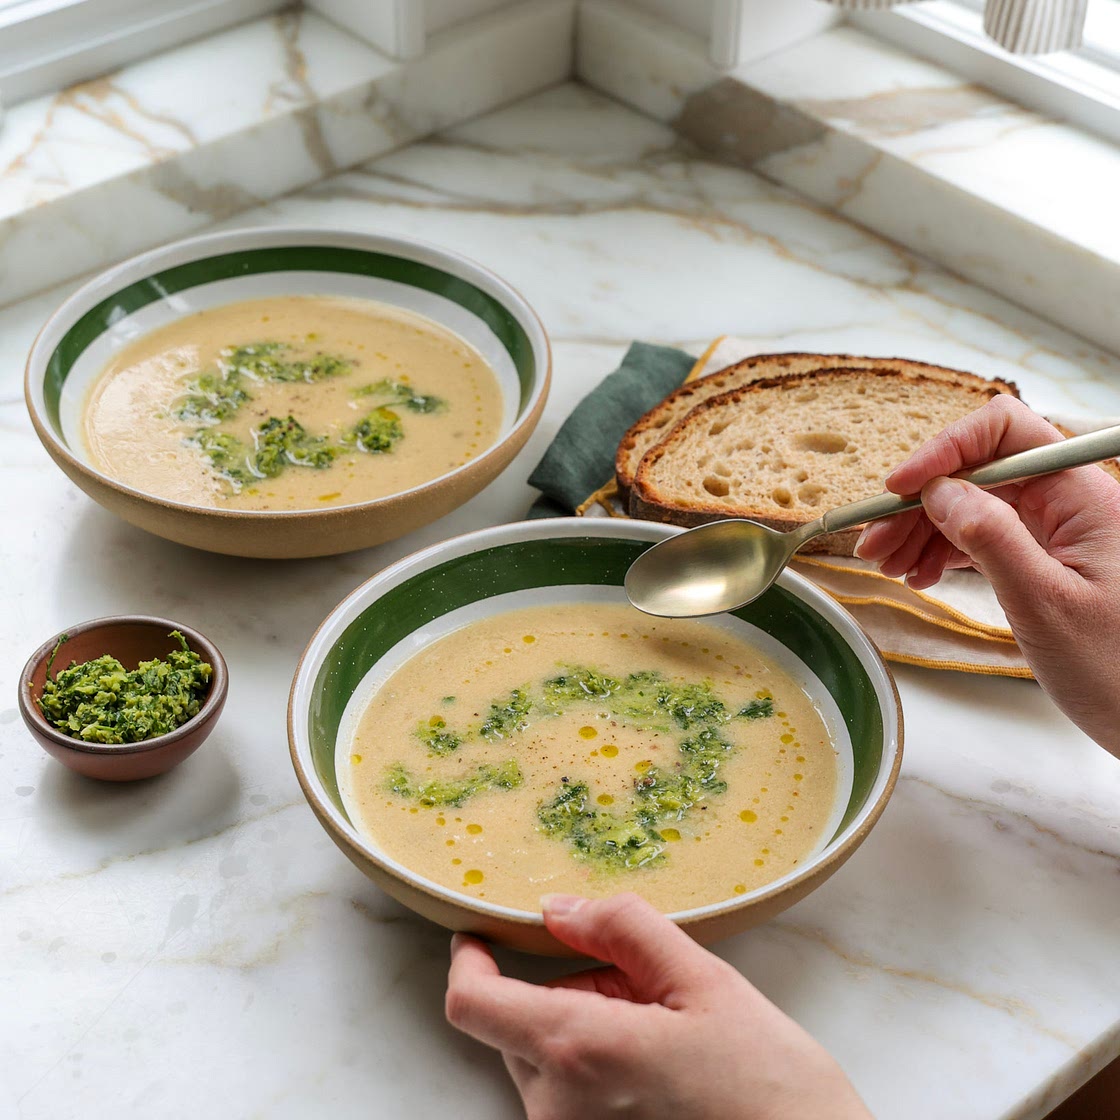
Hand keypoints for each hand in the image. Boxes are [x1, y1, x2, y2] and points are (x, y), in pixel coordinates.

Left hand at [446, 892, 870, 1119]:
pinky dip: (596, 1072)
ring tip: (665, 1038)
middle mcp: (557, 1109)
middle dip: (563, 991)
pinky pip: (567, 1100)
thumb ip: (623, 929)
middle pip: (516, 1027)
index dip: (467, 960)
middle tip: (642, 989)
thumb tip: (559, 907)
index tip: (480, 933)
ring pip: (545, 1063)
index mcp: (577, 1050)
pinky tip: (660, 1076)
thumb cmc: (771, 1090)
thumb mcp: (705, 982)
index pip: (472, 1001)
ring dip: (583, 1032)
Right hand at [855, 395, 1119, 756]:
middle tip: (874, 544)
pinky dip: (944, 551)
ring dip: (923, 529)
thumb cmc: (1118, 670)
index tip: (897, 490)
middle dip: (920, 502)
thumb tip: (938, 491)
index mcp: (1082, 494)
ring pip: (973, 504)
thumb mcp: (1045, 603)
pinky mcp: (1045, 556)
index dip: (944, 451)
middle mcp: (1070, 500)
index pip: (1004, 432)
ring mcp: (1056, 528)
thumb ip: (991, 538)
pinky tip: (921, 575)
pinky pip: (985, 535)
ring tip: (888, 567)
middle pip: (978, 471)